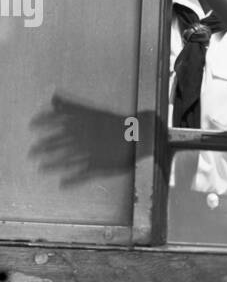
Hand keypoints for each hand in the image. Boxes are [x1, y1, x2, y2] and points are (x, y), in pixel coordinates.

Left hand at [29, 95, 144, 185]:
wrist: (140, 135)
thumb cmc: (115, 123)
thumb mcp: (93, 111)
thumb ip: (71, 105)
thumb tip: (52, 97)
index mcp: (83, 123)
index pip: (57, 121)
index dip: (43, 123)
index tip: (31, 126)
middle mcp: (84, 138)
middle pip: (58, 142)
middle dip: (43, 147)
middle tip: (31, 153)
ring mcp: (91, 153)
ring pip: (67, 160)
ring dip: (52, 164)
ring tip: (40, 168)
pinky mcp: (98, 166)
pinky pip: (82, 174)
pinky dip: (72, 180)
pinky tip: (62, 184)